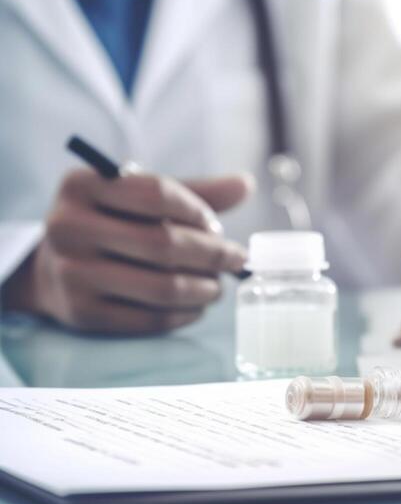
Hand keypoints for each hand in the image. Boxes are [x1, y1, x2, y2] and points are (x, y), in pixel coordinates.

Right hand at [2, 169, 252, 333]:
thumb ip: (190, 192)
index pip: (156, 193)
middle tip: (235, 258)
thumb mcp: (137, 197)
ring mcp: (72, 273)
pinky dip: (184, 314)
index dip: (197, 210)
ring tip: (218, 285)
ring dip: (203, 289)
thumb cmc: (108, 224)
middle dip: (211, 254)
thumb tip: (245, 185)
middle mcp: (68, 227)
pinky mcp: (82, 314)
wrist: (52, 269)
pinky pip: (149, 319)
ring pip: (161, 287)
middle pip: (162, 243)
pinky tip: (197, 306)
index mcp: (81, 185)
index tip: (217, 226)